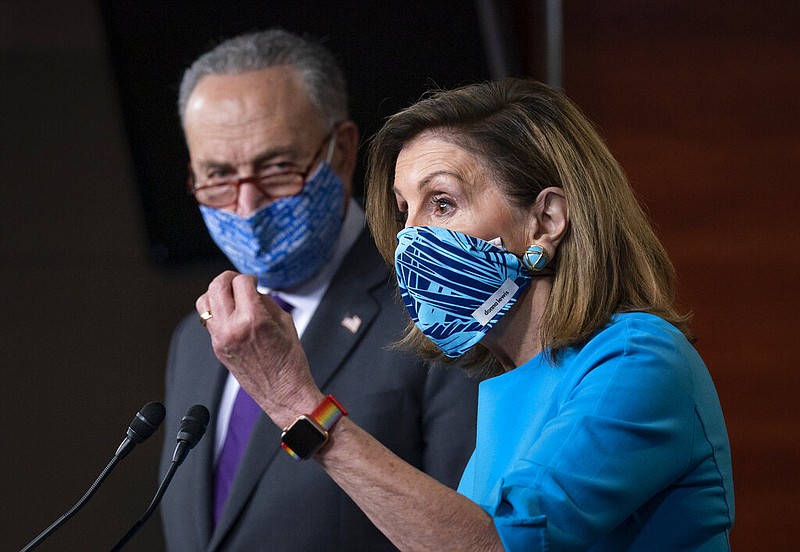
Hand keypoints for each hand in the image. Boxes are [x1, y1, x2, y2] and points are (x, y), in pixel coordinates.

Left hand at [196, 271, 322, 426]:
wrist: (284, 393)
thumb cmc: (290, 363)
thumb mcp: (285, 323)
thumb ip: (266, 302)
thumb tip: (254, 292)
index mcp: (253, 319)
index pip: (241, 282)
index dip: (250, 278)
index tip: (255, 281)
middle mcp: (232, 328)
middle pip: (217, 286)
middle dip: (228, 278)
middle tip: (238, 280)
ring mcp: (221, 339)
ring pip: (204, 302)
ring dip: (217, 293)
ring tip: (231, 295)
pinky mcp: (217, 349)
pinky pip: (209, 321)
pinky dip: (217, 311)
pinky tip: (231, 313)